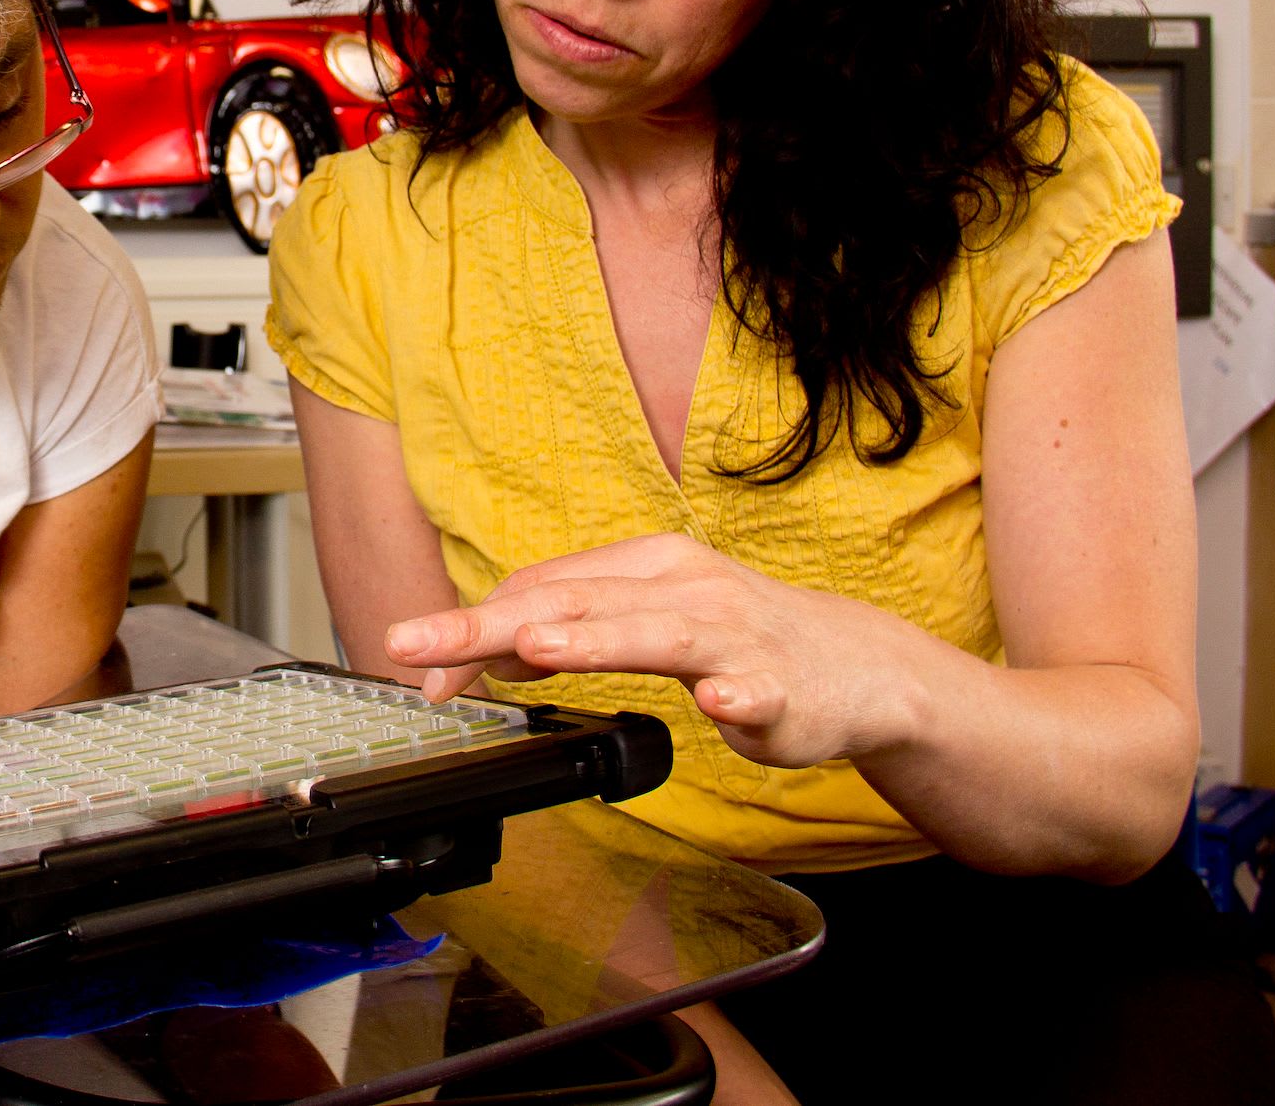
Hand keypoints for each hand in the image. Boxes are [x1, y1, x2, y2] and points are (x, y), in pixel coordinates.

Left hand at [381, 531, 925, 768]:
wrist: (859, 668)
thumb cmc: (738, 640)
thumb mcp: (647, 622)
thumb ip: (573, 630)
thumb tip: (488, 649)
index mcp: (644, 568)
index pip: (541, 591)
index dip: (471, 628)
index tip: (414, 660)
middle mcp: (684, 589)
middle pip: (574, 605)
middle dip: (490, 625)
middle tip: (423, 646)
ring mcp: (736, 637)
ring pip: (657, 635)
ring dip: (596, 641)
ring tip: (538, 650)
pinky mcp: (783, 687)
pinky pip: (756, 690)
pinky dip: (736, 696)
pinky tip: (719, 705)